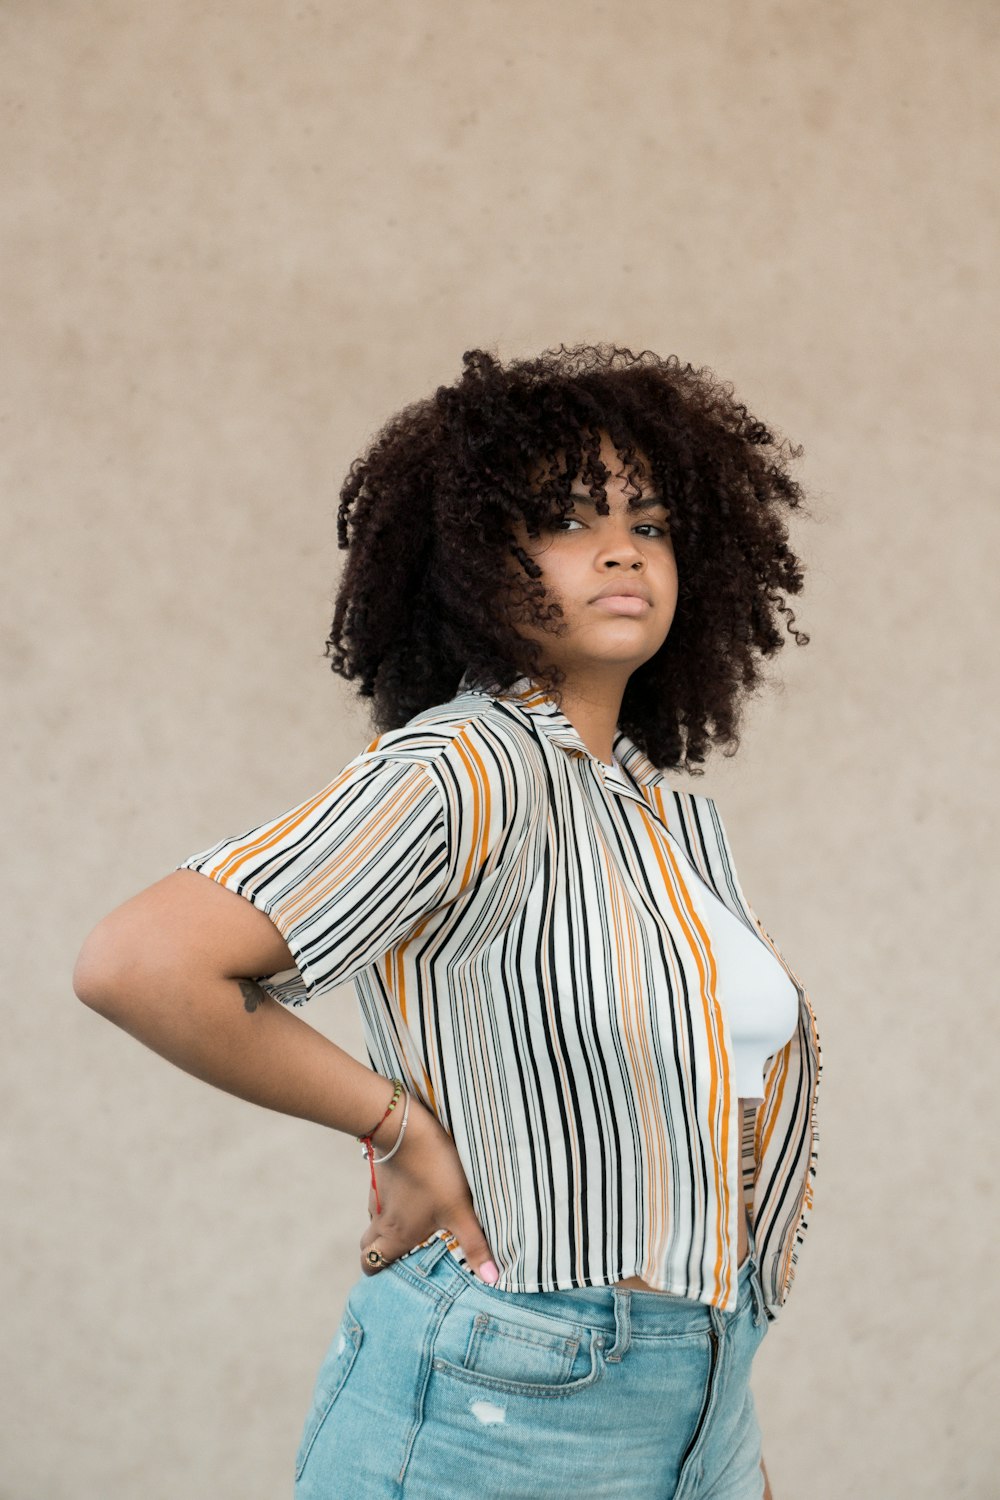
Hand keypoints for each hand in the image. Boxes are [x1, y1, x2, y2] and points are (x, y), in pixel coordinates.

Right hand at [358, 1094, 498, 1284]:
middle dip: (379, 1254)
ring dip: (387, 1227)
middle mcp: (380, 1219)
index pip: (371, 1265)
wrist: (405, 1127)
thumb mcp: (459, 1211)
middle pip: (368, 1246)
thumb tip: (492, 1278)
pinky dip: (391, 1204)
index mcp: (395, 1236)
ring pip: (374, 1220)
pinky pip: (380, 1198)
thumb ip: (475, 1245)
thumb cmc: (434, 1173)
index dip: (377, 1274)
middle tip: (402, 1256)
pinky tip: (411, 1196)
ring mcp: (377, 1195)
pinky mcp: (380, 1175)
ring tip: (412, 1227)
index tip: (393, 1277)